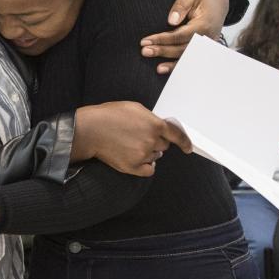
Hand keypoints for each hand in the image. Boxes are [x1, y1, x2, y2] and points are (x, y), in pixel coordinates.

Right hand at [74, 101, 191, 176]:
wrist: (90, 130)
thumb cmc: (110, 115)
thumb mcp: (135, 108)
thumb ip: (151, 118)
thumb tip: (159, 127)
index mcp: (155, 124)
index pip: (177, 135)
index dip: (185, 142)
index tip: (188, 148)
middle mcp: (152, 141)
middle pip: (164, 146)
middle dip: (156, 142)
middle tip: (140, 137)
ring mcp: (143, 155)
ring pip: (155, 157)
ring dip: (148, 152)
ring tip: (130, 144)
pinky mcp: (134, 166)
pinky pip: (149, 170)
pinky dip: (146, 166)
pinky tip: (138, 159)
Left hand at [139, 0, 229, 74]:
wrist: (219, 2)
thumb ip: (181, 5)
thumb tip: (171, 21)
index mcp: (203, 25)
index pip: (180, 35)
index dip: (162, 39)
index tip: (145, 41)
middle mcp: (206, 38)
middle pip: (182, 49)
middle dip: (163, 51)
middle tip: (145, 52)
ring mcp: (207, 46)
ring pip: (188, 58)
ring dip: (172, 64)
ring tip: (158, 69)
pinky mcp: (205, 49)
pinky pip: (192, 59)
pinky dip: (180, 65)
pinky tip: (169, 70)